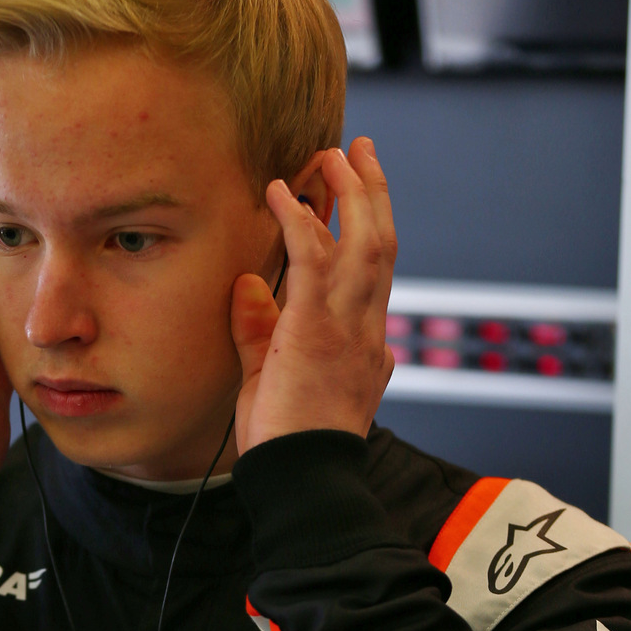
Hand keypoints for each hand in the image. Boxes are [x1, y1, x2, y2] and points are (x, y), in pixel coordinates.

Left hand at [230, 137, 395, 451]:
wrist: (301, 477)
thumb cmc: (286, 444)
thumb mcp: (267, 378)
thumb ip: (259, 329)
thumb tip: (248, 284)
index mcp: (363, 347)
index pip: (374, 277)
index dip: (368, 231)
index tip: (357, 200)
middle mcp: (366, 330)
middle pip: (382, 245)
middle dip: (372, 194)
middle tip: (358, 153)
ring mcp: (348, 327)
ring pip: (365, 241)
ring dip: (349, 192)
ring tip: (332, 154)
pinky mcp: (318, 328)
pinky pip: (315, 257)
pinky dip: (300, 219)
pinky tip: (281, 192)